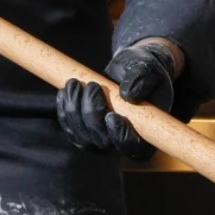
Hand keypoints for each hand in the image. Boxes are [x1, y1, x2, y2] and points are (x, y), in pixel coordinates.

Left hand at [56, 42, 178, 157]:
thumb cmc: (145, 70)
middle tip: (92, 86)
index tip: (111, 115)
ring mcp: (102, 141)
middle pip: (103, 142)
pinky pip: (71, 129)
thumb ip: (142, 79)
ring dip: (74, 110)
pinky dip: (65, 111)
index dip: (120, 135)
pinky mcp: (85, 133)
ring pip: (83, 137)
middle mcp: (123, 145)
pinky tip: (65, 93)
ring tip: (74, 83)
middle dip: (92, 113)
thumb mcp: (149, 69)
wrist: (130, 68)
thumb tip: (129, 94)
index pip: (132, 146)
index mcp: (147, 135)